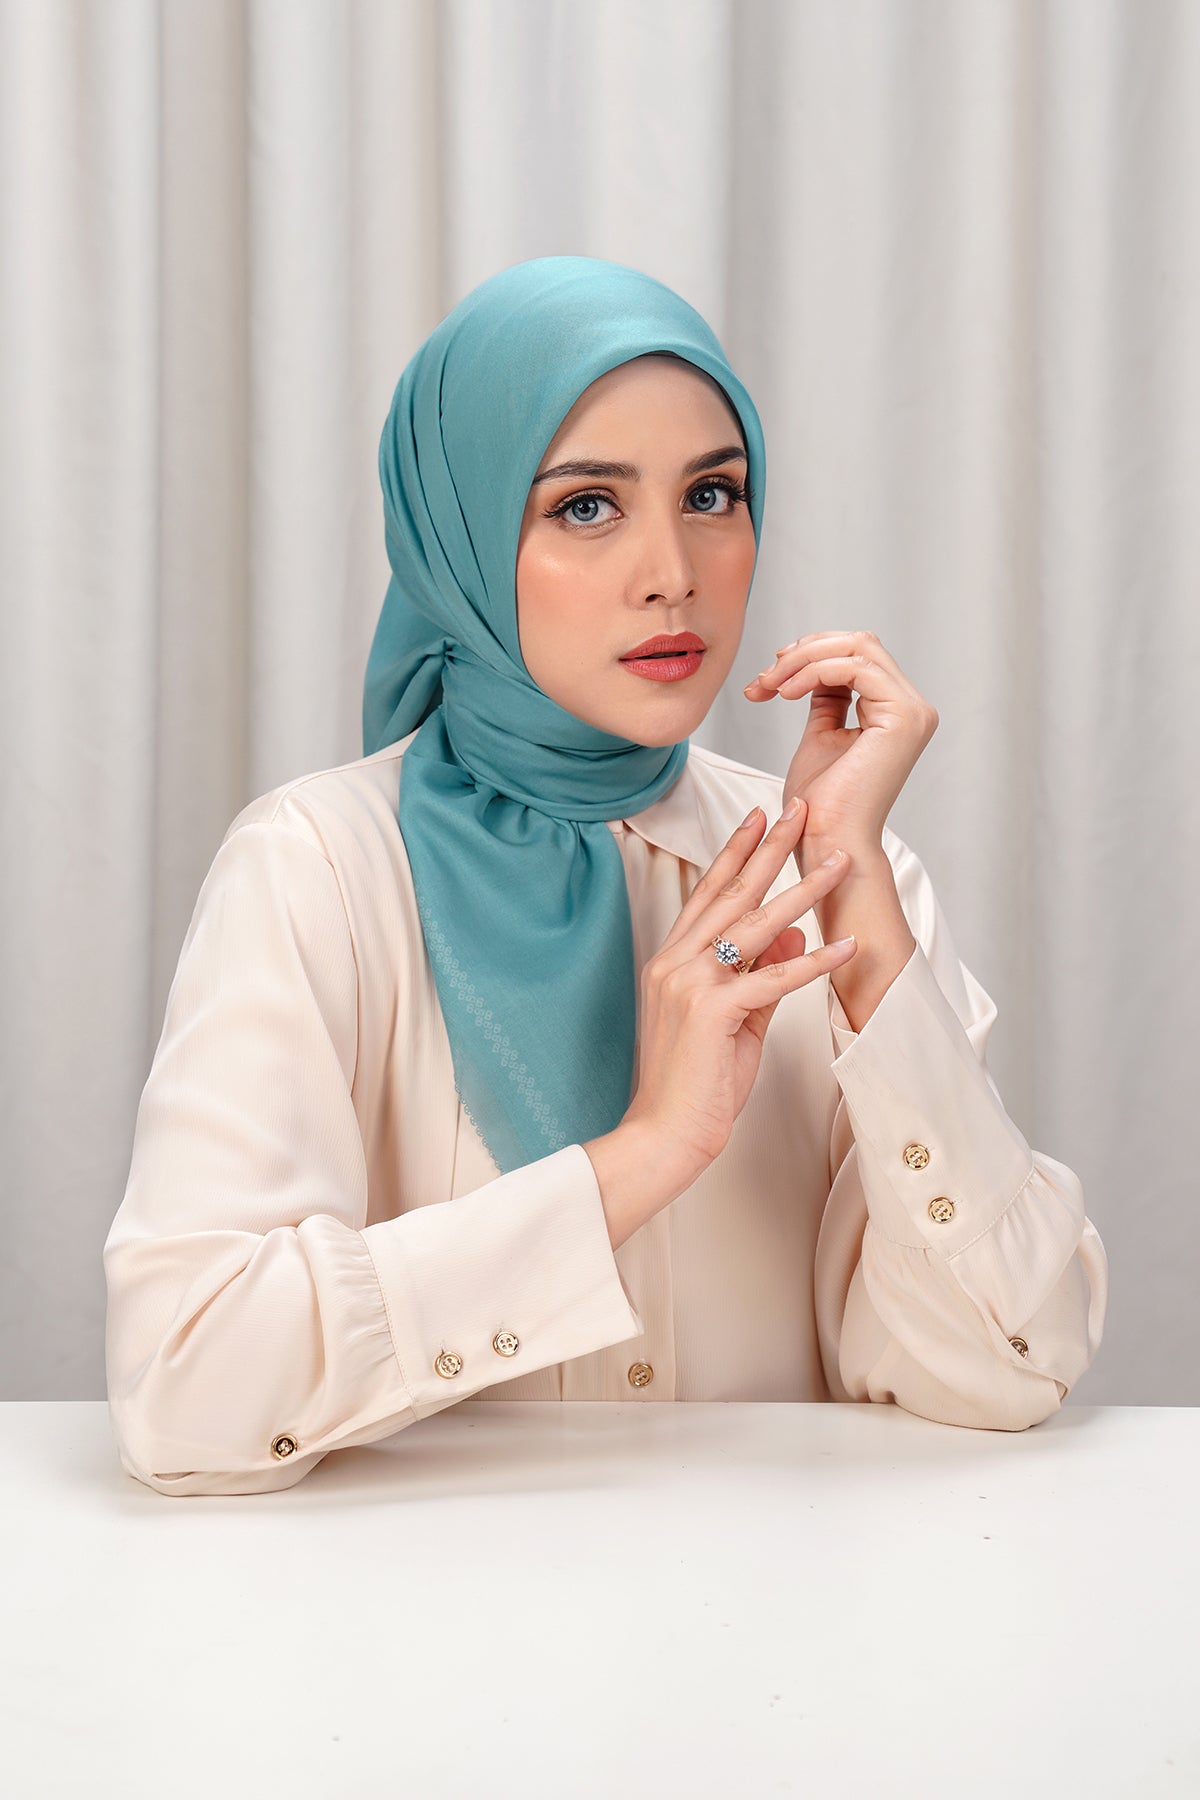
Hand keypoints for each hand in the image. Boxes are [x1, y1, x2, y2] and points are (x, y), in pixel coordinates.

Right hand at [623, 796, 856, 1180]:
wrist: (663, 1133)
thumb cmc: (696, 1083)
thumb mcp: (737, 1020)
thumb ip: (762, 976)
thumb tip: (797, 933)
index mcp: (673, 960)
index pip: (708, 893)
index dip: (737, 851)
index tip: (759, 816)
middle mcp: (677, 962)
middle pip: (732, 892)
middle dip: (770, 847)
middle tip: (799, 807)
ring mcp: (692, 983)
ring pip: (757, 925)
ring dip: (803, 889)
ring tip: (838, 861)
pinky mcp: (713, 1012)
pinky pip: (775, 980)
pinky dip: (815, 962)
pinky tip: (846, 945)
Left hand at [744, 629, 937, 874]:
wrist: (827, 842)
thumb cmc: (821, 805)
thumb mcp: (821, 735)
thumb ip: (827, 699)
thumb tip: (812, 665)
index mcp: (896, 712)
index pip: (857, 655)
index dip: (810, 654)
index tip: (768, 676)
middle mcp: (914, 708)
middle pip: (859, 643)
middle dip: (804, 651)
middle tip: (765, 675)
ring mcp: (913, 712)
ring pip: (856, 647)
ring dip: (802, 660)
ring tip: (769, 685)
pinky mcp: (903, 718)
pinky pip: (855, 668)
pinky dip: (813, 672)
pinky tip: (785, 692)